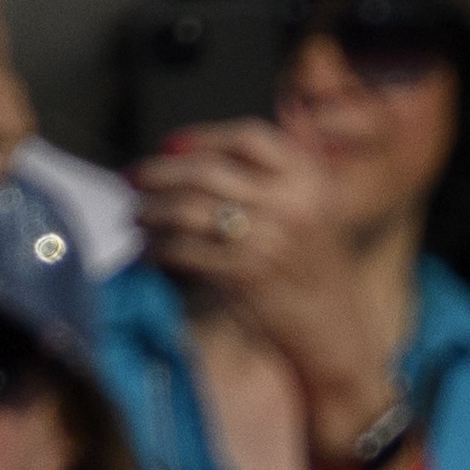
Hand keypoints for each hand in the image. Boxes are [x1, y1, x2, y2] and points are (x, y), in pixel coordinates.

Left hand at [131, 121, 401, 449]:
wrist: (336, 332)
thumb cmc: (314, 270)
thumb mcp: (311, 211)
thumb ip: (271, 176)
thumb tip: (185, 151)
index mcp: (310, 182)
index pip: (250, 138)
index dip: (205, 138)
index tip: (171, 145)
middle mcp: (293, 204)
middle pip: (207, 171)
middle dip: (160, 173)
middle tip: (133, 179)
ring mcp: (270, 238)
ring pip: (188, 209)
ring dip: (151, 211)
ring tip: (137, 217)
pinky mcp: (246, 273)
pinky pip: (185, 250)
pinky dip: (160, 250)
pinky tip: (152, 252)